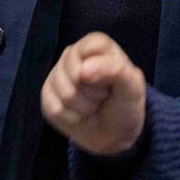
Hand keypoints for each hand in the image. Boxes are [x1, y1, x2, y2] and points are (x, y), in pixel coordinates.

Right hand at [41, 32, 146, 155]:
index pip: (90, 47)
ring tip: (93, 105)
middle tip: (103, 95)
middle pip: (75, 73)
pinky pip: (54, 108)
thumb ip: (115, 69)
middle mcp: (73, 55)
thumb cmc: (124, 104)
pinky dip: (72, 118)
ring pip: (65, 93)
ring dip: (84, 107)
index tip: (112, 80)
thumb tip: (83, 69)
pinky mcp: (47, 95)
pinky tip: (80, 114)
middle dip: (94, 92)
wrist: (114, 133)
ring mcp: (57, 74)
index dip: (102, 69)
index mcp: (96, 45)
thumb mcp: (133, 86)